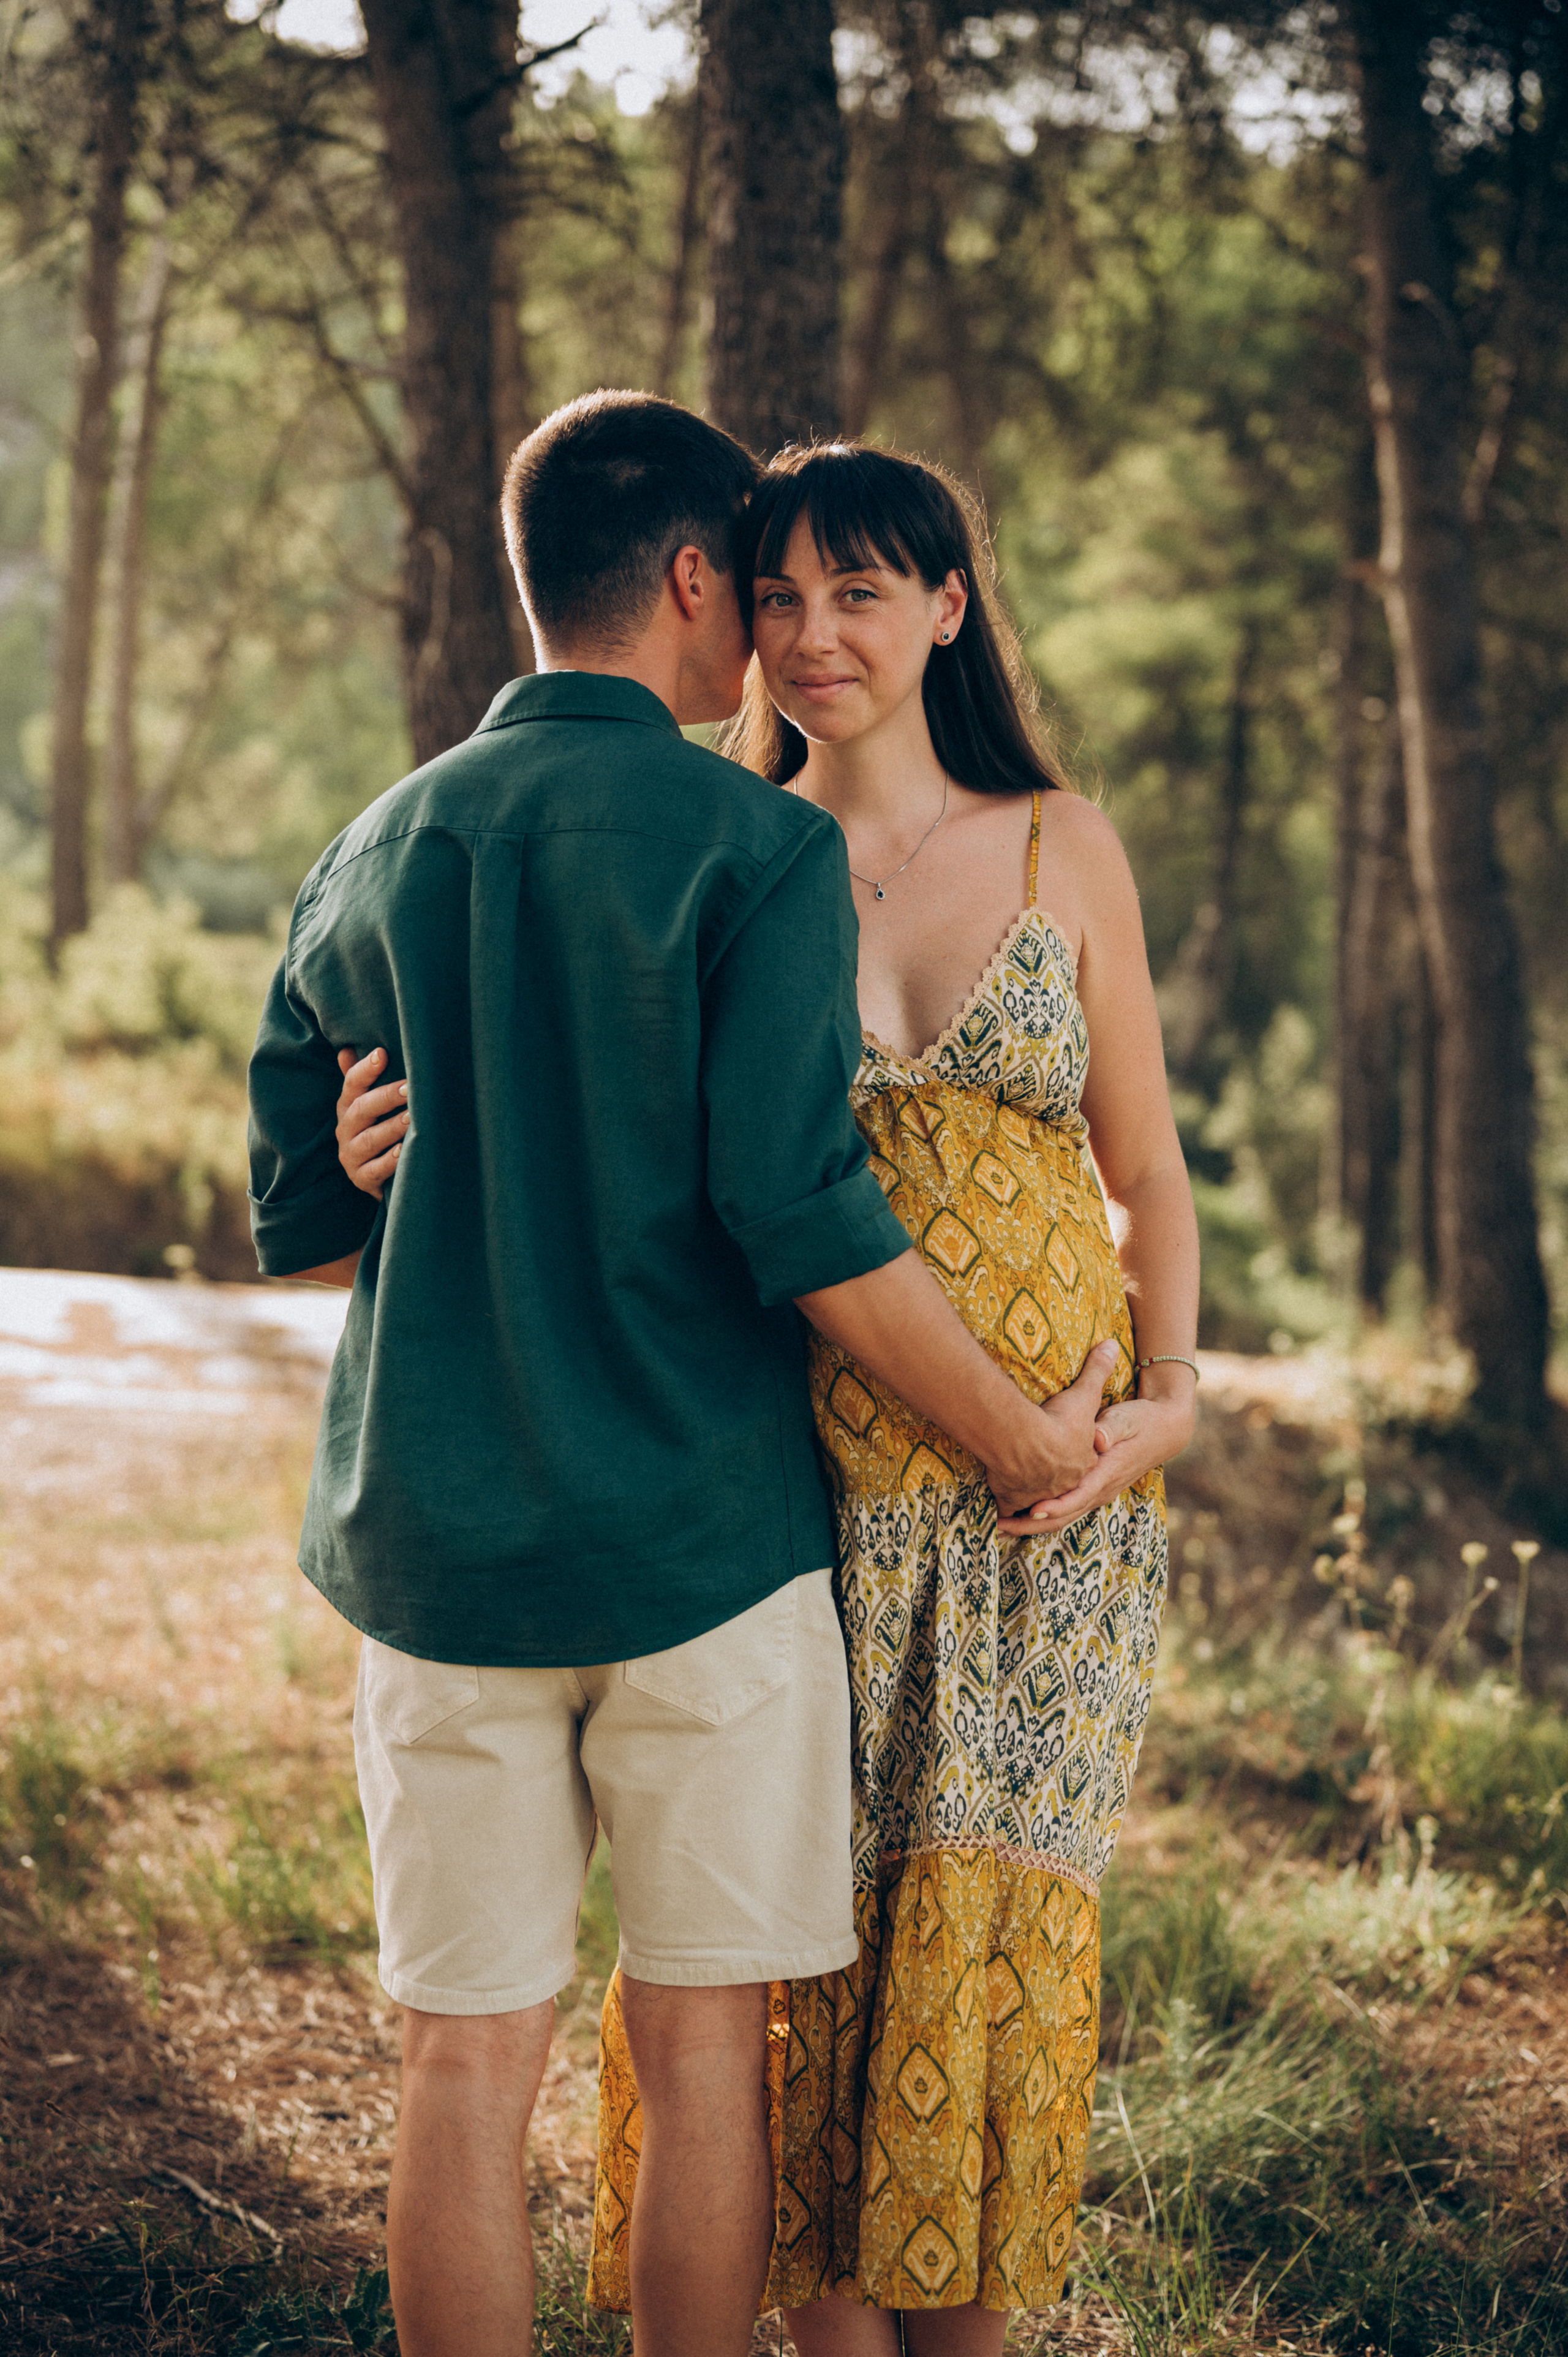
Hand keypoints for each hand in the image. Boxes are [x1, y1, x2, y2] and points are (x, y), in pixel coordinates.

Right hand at [336, 1045, 407, 1199]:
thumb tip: (346, 1049)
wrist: (374, 1177)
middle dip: (385, 1097)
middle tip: (409, 1088)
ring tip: (413, 1118)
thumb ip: (360, 1078)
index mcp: (347, 1108)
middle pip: (361, 1110)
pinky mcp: (362, 1179)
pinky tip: (404, 1150)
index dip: (365, 1069)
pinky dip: (389, 1161)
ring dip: (391, 1128)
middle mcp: (345, 1130)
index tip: (382, 1054)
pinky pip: (374, 1170)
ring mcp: (351, 1156)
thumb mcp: (368, 1105)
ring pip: (369, 1140)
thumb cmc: (375, 1130)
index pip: (351, 1084)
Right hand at [981, 1340, 1119, 1515]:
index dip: (1077, 1462)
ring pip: (1036, 1504)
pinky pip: (1010, 1507)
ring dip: (1030, 1510)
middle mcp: (1063, 1484)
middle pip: (1059, 1489)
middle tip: (1046, 1496)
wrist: (1024, 1439)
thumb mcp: (1084, 1391)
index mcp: (1083, 1465)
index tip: (1068, 1460)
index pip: (1083, 1466)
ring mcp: (1039, 1494)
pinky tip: (999, 1518)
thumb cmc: (1056, 1418)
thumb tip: (1112, 1344)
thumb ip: (1098, 1369)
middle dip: (1054, 1495)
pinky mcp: (1014, 1496)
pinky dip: (1006, 1514)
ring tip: (1023, 1514)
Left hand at [996, 1375, 1195, 1536]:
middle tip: (999, 1526)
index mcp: (1108, 1473)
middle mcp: (1102, 1489)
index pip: (1078, 1496)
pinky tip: (1019, 1514)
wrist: (1163, 1430)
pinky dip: (1042, 1516)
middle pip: (1065, 1515)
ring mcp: (1097, 1493)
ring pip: (1063, 1517)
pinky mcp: (1092, 1490)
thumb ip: (1113, 1427)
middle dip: (1031, 1524)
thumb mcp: (1129, 1418)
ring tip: (1000, 1525)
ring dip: (1032, 1525)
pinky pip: (1066, 1509)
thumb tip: (1099, 1440)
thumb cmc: (1141, 1419)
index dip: (1055, 1506)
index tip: (1031, 1509)